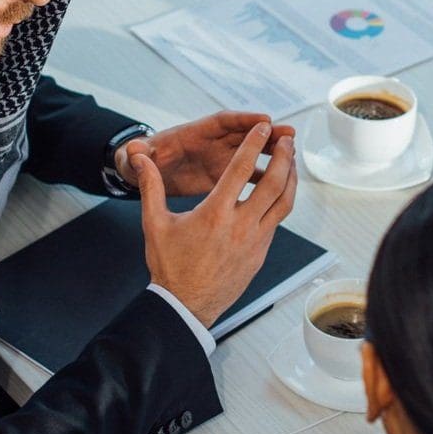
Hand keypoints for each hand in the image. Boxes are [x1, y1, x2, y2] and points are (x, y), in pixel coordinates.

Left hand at [116, 111, 296, 195]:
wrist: (143, 174)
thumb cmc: (139, 162)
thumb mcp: (136, 157)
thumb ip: (137, 153)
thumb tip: (131, 148)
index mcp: (192, 134)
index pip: (221, 121)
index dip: (242, 119)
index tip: (263, 119)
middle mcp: (210, 141)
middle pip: (243, 132)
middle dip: (266, 132)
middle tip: (290, 133)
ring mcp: (219, 157)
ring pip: (251, 151)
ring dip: (271, 152)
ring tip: (293, 154)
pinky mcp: (222, 174)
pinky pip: (248, 172)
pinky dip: (264, 174)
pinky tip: (282, 182)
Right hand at [137, 122, 298, 324]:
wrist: (185, 306)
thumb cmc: (169, 266)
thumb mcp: (154, 224)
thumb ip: (150, 187)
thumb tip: (141, 159)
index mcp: (215, 214)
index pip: (241, 169)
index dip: (254, 144)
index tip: (263, 127)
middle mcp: (240, 226)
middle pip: (274, 184)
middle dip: (285, 158)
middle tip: (288, 140)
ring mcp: (254, 242)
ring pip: (284, 204)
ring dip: (291, 180)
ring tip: (291, 163)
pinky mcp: (260, 255)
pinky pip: (276, 223)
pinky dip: (281, 204)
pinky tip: (277, 195)